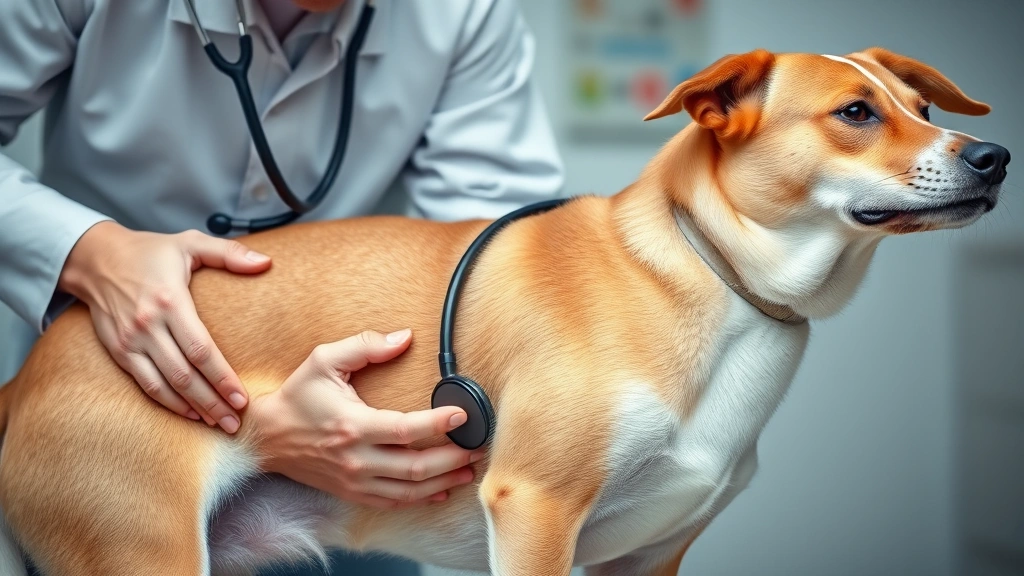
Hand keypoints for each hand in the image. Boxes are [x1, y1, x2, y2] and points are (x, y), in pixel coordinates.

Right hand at [58, 221, 271, 432]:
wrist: (96, 259)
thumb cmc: (150, 251)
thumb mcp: (190, 242)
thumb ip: (229, 253)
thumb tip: (266, 263)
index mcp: (169, 301)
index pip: (200, 349)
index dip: (222, 377)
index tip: (241, 398)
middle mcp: (147, 325)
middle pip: (184, 375)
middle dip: (212, 402)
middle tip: (236, 422)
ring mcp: (130, 342)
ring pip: (165, 385)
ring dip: (193, 408)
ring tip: (218, 424)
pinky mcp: (119, 352)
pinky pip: (145, 385)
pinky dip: (168, 403)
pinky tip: (190, 413)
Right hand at [252, 329, 483, 508]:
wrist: (266, 438)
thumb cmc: (298, 396)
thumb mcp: (324, 360)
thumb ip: (365, 345)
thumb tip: (404, 337)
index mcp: (352, 425)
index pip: (405, 430)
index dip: (438, 424)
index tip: (463, 414)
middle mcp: (356, 459)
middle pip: (416, 467)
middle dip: (453, 458)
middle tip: (478, 445)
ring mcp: (355, 481)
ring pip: (409, 491)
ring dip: (444, 481)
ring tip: (469, 468)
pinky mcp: (353, 493)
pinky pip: (394, 502)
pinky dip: (422, 498)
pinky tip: (442, 489)